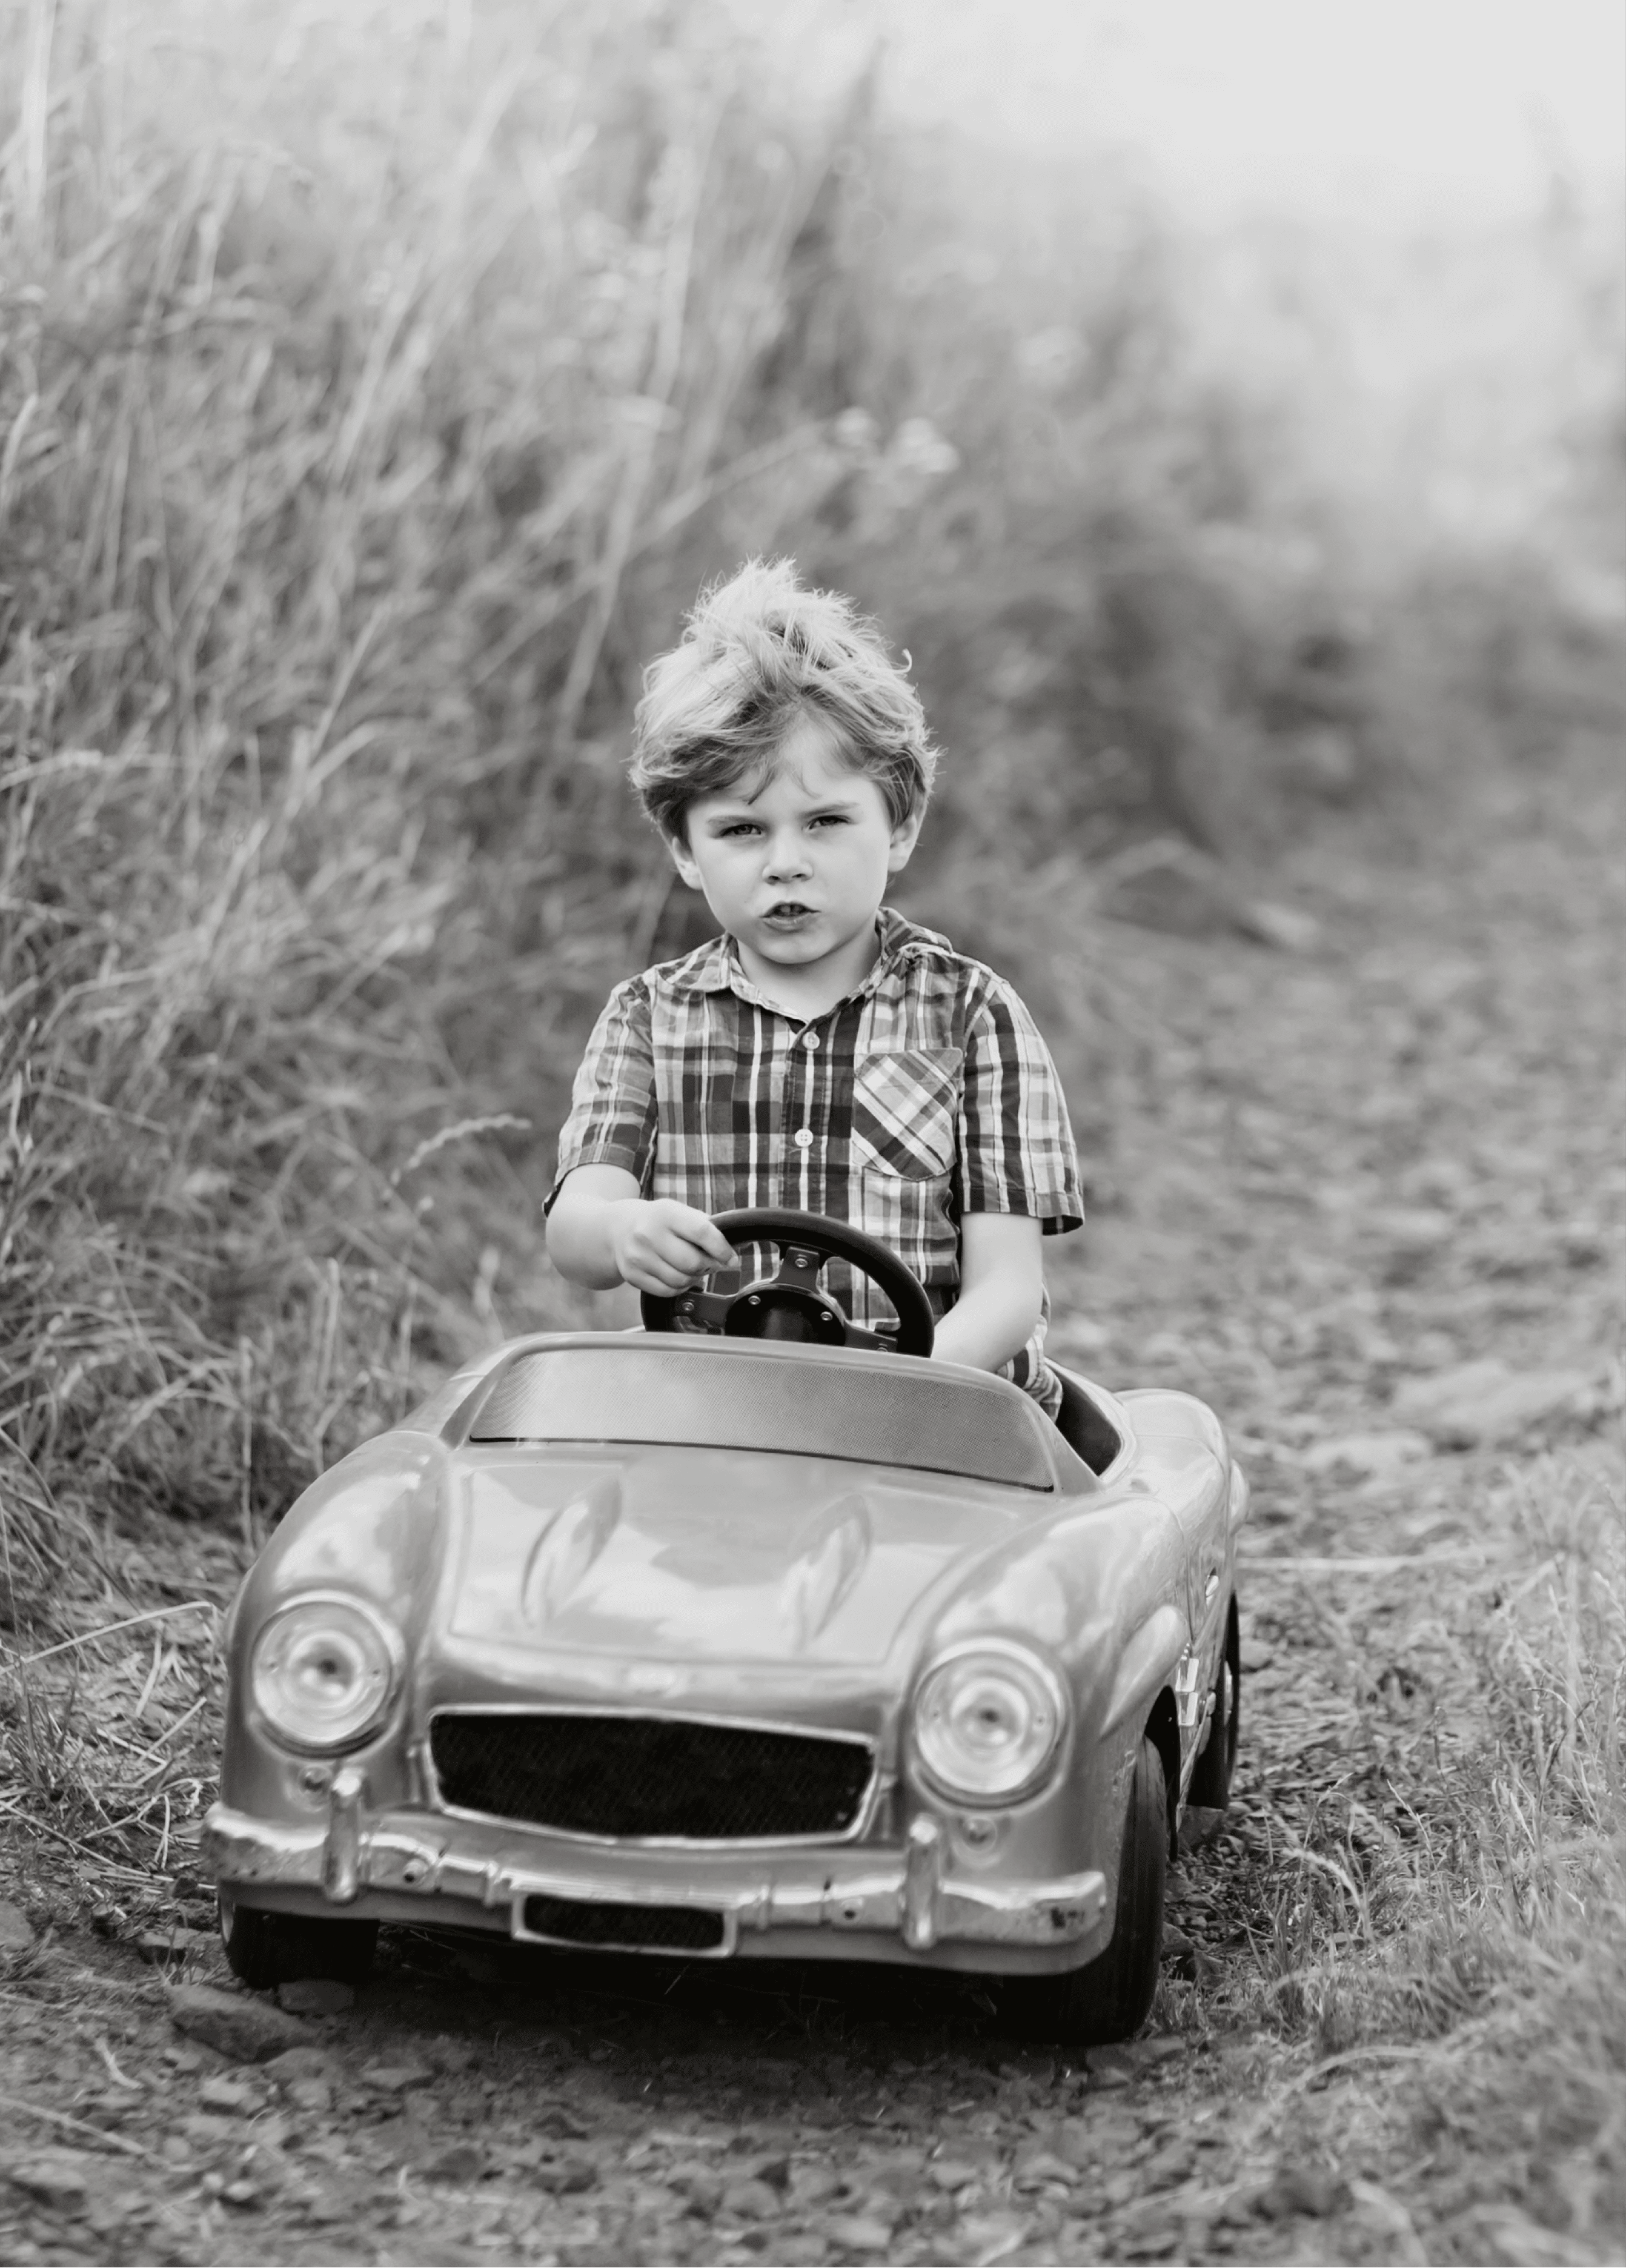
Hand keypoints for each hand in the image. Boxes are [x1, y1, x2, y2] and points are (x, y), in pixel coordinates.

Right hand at [606, 1200, 735, 1295]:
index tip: (731, 1258)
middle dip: (708, 1266)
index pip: (701, 1232)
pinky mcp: (632, 1275)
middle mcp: (648, 1234)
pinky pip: (667, 1291)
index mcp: (665, 1213)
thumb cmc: (658, 1221)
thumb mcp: (679, 1212)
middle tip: (711, 1263)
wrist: (618, 1228)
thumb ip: (705, 1227)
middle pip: (692, 1262)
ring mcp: (638, 1256)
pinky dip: (679, 1288)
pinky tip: (679, 1277)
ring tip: (693, 1269)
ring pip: (681, 1280)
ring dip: (695, 1279)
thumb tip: (736, 1245)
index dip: (721, 1248)